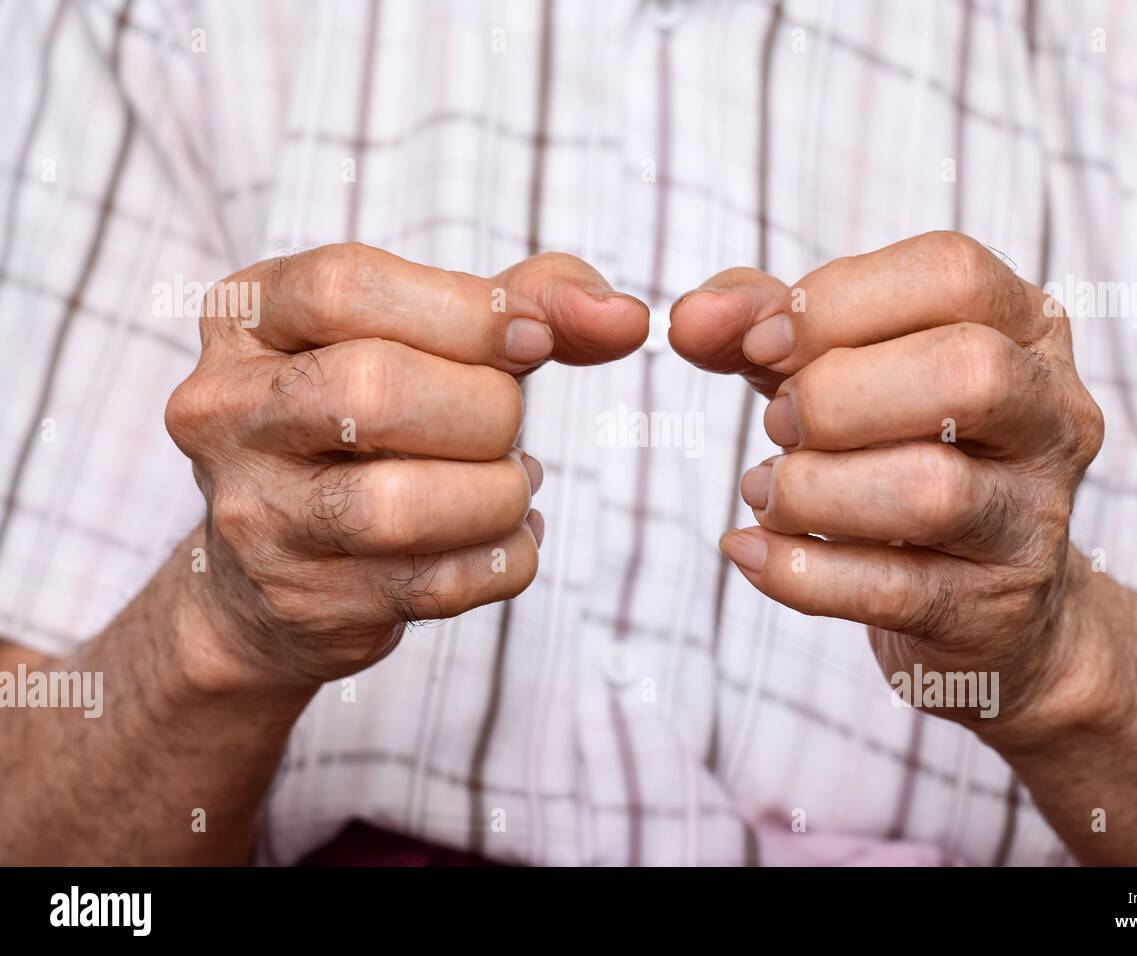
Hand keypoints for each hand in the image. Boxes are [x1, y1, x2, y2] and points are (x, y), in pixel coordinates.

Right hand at [166, 244, 646, 689]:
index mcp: (245, 317)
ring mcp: (255, 516)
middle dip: (487, 410)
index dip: (467, 311)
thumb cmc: (370, 423)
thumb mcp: (424, 335)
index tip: (535, 341)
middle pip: (374, 392)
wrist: (271, 573)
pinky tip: (501, 537)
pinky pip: (437, 585)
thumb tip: (625, 318)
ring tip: (513, 482)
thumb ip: (526, 302)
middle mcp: (224, 412)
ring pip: (399, 506)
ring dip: (499, 494)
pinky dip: (504, 558)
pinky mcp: (303, 602)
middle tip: (509, 424)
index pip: (347, 287)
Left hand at [669, 231, 1104, 731]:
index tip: (761, 345)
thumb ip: (762, 323)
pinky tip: (751, 550)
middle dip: (836, 396)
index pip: (954, 273)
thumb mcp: (841, 365)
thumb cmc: (903, 451)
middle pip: (966, 370)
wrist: (992, 608)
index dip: (839, 300)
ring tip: (768, 491)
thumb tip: (689, 319)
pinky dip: (796, 571)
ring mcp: (1034, 521)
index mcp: (1029, 328)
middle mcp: (1055, 417)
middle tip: (780, 425)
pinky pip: (889, 589)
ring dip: (812, 488)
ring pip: (931, 489)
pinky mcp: (993, 611)